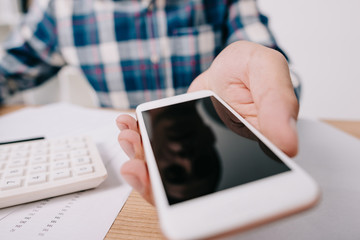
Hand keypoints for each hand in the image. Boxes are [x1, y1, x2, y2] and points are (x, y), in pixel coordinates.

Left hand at [116, 41, 298, 203]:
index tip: (177, 196)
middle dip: (160, 186)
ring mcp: (201, 154)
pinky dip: (140, 144)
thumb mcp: (268, 71)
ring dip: (144, 164)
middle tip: (138, 168)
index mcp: (257, 155)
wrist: (229, 65)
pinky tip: (130, 128)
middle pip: (196, 192)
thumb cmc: (250, 69)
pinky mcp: (182, 143)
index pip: (238, 198)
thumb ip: (278, 103)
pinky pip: (160, 153)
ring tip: (129, 141)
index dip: (210, 211)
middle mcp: (227, 162)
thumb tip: (286, 144)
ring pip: (173, 175)